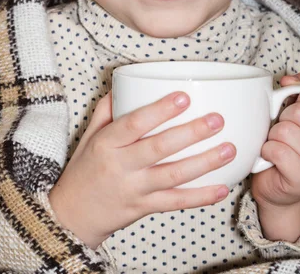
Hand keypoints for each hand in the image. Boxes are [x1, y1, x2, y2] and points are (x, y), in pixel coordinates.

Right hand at [49, 91, 235, 248]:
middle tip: (217, 120)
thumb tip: (126, 83)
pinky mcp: (143, 209)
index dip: (159, 110)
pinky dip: (199, 198)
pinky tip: (221, 188)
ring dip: (203, 163)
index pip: (134, 123)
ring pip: (172, 176)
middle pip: (159, 148)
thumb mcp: (89, 136)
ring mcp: (134, 190)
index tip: (184, 97)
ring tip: (228, 149)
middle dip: (191, 133)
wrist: (71, 217)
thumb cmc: (83, 170)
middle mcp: (120, 166)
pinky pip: (175, 203)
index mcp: (107, 143)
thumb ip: (107, 110)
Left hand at [251, 73, 299, 240]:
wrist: (278, 183)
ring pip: (286, 130)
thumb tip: (289, 81)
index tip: (298, 103)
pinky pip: (277, 150)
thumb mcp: (296, 108)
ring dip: (274, 136)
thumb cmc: (287, 141)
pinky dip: (267, 151)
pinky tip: (272, 158)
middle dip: (284, 117)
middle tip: (284, 130)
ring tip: (278, 144)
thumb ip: (299, 87)